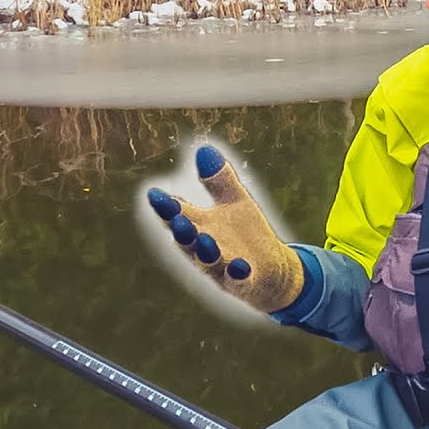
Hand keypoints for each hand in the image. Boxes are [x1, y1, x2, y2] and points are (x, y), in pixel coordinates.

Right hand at [147, 146, 303, 312]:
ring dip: (205, 252)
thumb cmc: (247, 234)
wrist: (274, 269)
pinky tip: (241, 265)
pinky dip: (238, 274)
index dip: (165, 207)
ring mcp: (223, 268)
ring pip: (209, 262)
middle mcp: (205, 249)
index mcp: (200, 227)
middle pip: (188, 241)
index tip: (154, 194)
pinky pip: (239, 280)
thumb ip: (219, 179)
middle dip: (181, 231)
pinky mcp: (245, 282)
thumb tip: (203, 147)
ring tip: (204, 239)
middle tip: (176, 220)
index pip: (178, 215)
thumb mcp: (235, 201)